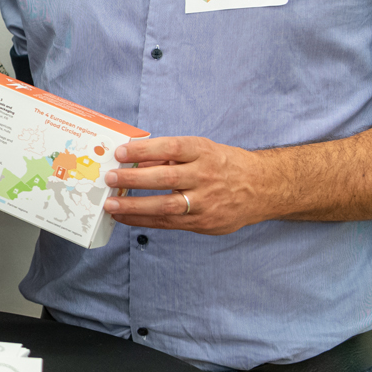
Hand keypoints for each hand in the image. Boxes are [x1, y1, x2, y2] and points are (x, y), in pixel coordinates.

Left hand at [102, 136, 271, 234]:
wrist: (261, 188)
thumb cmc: (223, 165)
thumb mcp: (202, 151)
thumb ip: (171, 156)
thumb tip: (134, 158)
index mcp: (203, 152)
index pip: (171, 148)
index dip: (145, 149)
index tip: (121, 151)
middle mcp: (205, 176)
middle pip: (166, 178)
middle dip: (134, 178)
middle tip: (109, 177)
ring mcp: (205, 201)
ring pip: (166, 206)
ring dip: (135, 206)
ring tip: (111, 204)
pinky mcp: (203, 222)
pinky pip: (168, 223)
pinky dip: (143, 220)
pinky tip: (124, 217)